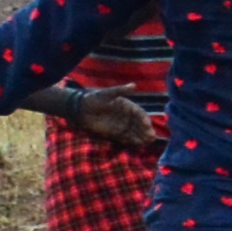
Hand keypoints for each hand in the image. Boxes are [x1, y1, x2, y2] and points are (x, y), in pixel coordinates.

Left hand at [45, 84, 162, 155]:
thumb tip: (134, 85)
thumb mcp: (107, 93)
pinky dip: (133, 141)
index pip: (139, 113)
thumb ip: (120, 90)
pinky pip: (127, 138)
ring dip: (142, 137)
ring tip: (148, 142)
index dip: (144, 118)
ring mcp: (122, 125)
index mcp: (127, 106)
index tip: (147, 124)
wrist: (80, 110)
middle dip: (146, 130)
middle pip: (140, 124)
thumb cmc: (94, 99)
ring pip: (135, 132)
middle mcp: (127, 116)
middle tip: (152, 136)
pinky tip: (139, 144)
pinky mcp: (116, 134)